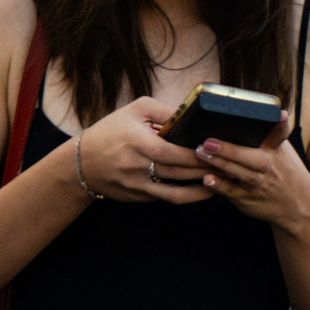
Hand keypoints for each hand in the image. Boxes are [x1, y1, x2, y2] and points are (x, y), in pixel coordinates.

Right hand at [72, 96, 211, 202]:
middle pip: (178, 173)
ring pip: (176, 193)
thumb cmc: (110, 131)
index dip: (196, 154)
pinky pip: (166, 198)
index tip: (216, 150)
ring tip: (221, 182)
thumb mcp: (135, 111)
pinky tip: (201, 189)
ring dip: (201, 188)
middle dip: (205, 171)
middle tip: (228, 166)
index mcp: (136, 141)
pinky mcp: (137, 198)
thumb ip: (165, 110)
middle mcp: (135, 166)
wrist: (81, 163)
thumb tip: (194, 115)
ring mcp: (136, 185)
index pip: (172, 152)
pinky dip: (186, 195)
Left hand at [197, 114, 309, 230]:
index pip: (281, 133)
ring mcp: (259, 183)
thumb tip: (240, 111)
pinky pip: (232, 192)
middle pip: (252, 158)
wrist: (299, 205)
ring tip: (200, 153)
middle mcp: (270, 166)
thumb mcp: (281, 151)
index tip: (280, 114)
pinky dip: (219, 186)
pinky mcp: (248, 198)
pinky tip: (206, 180)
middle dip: (231, 150)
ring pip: (240, 173)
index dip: (281, 123)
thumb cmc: (282, 170)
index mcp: (277, 149)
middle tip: (208, 141)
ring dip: (220, 163)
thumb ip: (266, 134)